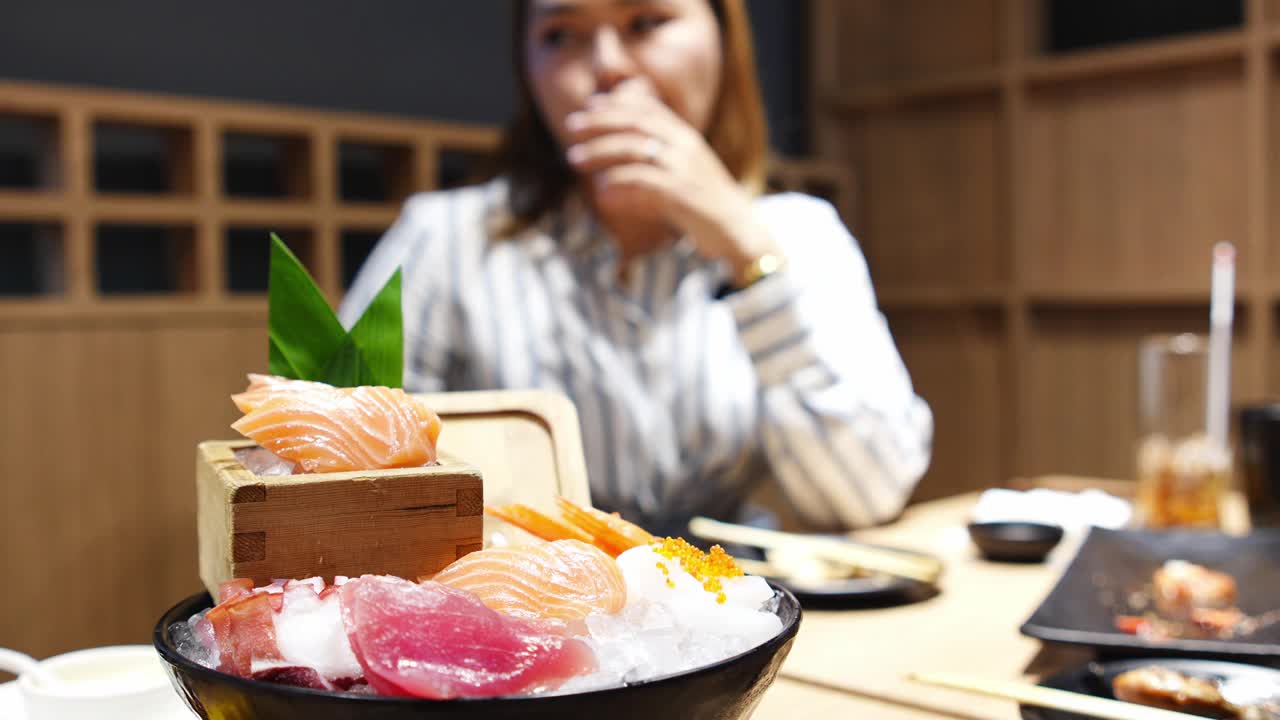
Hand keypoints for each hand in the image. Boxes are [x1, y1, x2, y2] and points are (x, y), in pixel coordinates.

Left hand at [564, 82, 778, 272]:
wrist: (739, 231)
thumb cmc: (706, 206)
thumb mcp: (683, 175)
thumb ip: (657, 162)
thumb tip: (618, 165)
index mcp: (686, 137)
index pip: (647, 110)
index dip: (616, 104)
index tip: (590, 104)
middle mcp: (685, 146)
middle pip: (635, 123)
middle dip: (600, 122)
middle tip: (570, 125)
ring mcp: (684, 168)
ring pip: (634, 149)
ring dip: (599, 150)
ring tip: (574, 158)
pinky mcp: (681, 193)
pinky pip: (642, 181)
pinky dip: (618, 183)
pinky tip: (600, 189)